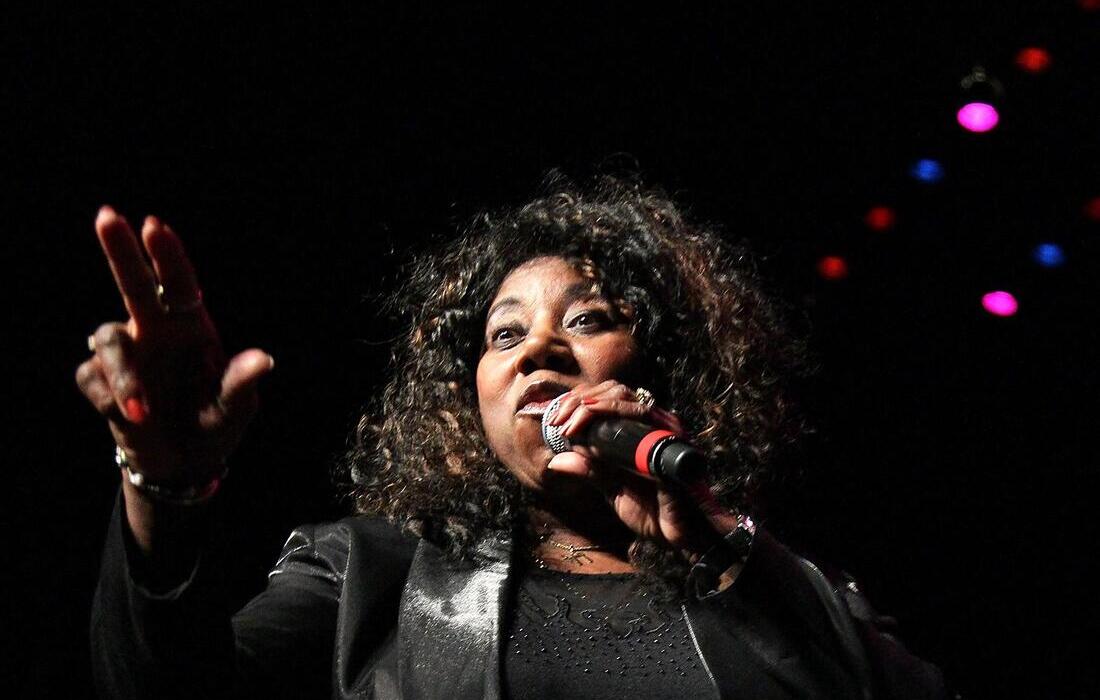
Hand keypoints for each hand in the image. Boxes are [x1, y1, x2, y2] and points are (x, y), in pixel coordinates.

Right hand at [75, 206, 272, 486]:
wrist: (183, 464)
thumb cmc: (215, 424)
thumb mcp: (235, 408)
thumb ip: (242, 383)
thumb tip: (264, 359)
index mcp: (191, 328)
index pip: (180, 284)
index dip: (168, 255)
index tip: (155, 226)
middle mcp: (155, 331)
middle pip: (133, 283)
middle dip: (120, 249)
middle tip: (107, 215)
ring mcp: (127, 354)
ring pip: (107, 338)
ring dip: (124, 374)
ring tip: (142, 411)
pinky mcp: (101, 381)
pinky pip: (94, 377)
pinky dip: (112, 399)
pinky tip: (134, 418)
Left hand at [543, 381, 726, 553]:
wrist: (682, 538)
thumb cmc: (653, 513)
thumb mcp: (613, 490)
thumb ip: (590, 471)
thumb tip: (557, 460)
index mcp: (641, 432)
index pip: (610, 398)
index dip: (580, 401)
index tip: (555, 418)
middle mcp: (654, 425)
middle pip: (616, 391)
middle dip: (580, 400)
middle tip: (558, 420)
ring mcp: (664, 431)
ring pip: (627, 399)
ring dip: (592, 407)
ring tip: (569, 425)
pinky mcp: (669, 444)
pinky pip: (640, 422)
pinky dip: (612, 420)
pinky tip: (589, 435)